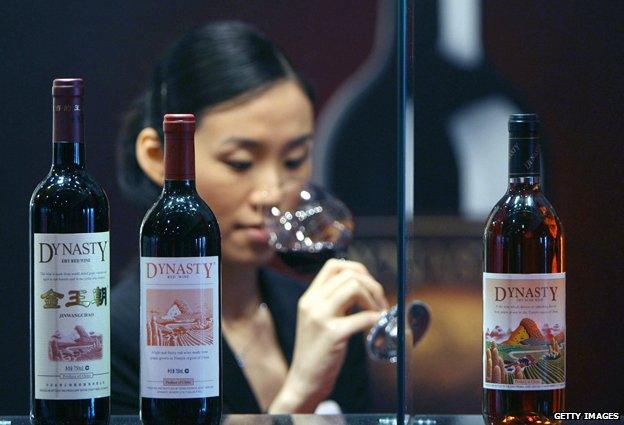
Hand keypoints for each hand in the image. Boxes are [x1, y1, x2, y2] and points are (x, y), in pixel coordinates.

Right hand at [269, 259, 387, 412]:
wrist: (305, 380)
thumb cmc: (317, 351)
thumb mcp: (319, 319)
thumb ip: (334, 302)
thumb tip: (364, 286)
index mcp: (309, 297)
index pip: (334, 265)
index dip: (357, 270)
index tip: (369, 285)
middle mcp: (312, 303)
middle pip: (349, 275)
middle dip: (372, 286)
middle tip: (380, 304)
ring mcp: (320, 318)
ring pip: (355, 288)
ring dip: (374, 299)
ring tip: (378, 314)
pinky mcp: (332, 335)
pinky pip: (363, 317)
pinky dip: (376, 320)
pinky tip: (376, 328)